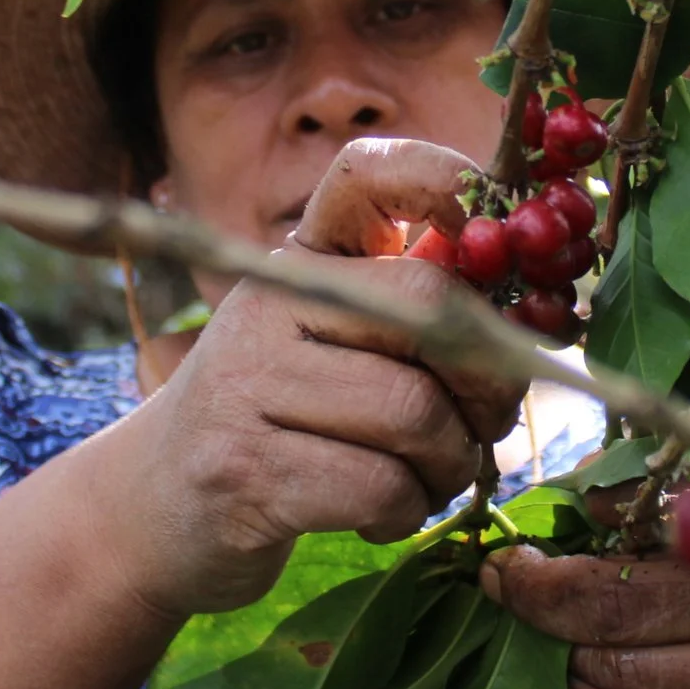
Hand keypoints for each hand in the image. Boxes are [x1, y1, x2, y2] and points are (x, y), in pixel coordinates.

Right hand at [98, 139, 528, 620]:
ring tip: (429, 479)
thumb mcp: (331, 343)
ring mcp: (245, 382)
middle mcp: (267, 302)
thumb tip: (535, 313)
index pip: (367, 172)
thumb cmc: (282, 421)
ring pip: (413, 410)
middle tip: (482, 427)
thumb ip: (413, 313)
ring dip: (450, 463)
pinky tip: (384, 515)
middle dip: (488, 382)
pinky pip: (378, 486)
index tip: (496, 233)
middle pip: (429, 307)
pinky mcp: (241, 469)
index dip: (444, 180)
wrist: (154, 507)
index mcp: (300, 259)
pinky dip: (407, 511)